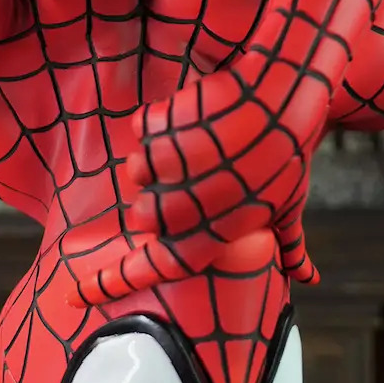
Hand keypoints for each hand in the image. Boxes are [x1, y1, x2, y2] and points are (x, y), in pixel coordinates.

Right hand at [71, 61, 329, 301]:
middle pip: (143, 215)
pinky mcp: (166, 124)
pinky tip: (188, 116)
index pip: (158, 268)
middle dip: (154, 199)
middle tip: (185, 178)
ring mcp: (176, 165)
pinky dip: (157, 121)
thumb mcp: (290, 202)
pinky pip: (142, 128)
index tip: (74, 294)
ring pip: (138, 169)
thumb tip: (309, 279)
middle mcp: (192, 205)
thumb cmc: (287, 150)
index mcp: (220, 232)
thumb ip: (289, 245)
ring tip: (192, 141)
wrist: (283, 88)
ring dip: (156, 157)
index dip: (110, 284)